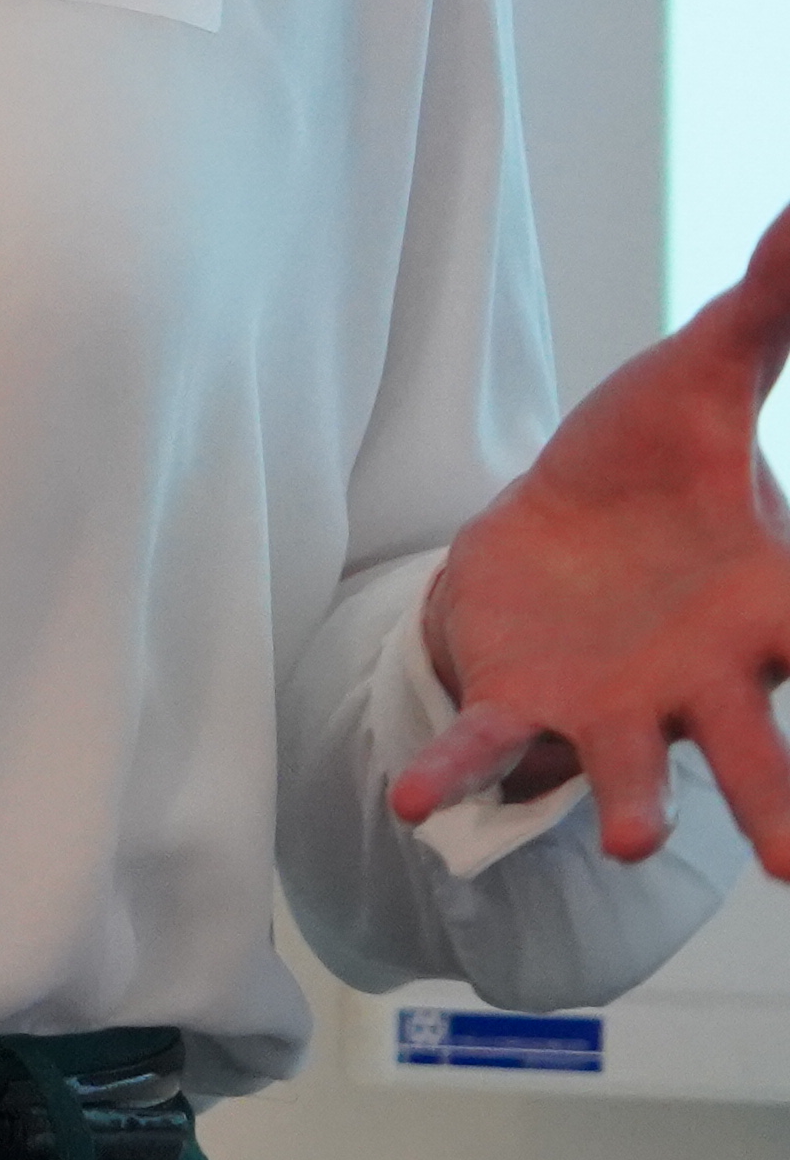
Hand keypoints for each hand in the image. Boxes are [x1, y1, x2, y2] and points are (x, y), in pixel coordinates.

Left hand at [393, 201, 789, 871]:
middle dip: (776, 797)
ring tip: (638, 845)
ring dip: (636, 808)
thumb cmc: (652, 465)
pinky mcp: (527, 705)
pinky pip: (490, 748)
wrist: (557, 524)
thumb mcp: (702, 380)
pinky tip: (407, 799)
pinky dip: (456, 775)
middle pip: (751, 744)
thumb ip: (767, 314)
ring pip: (632, 770)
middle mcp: (705, 675)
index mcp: (768, 601)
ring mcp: (616, 704)